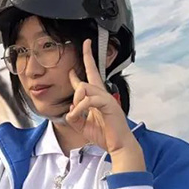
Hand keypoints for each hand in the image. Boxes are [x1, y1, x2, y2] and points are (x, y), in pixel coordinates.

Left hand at [65, 39, 135, 154]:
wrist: (118, 146)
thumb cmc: (105, 135)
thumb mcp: (83, 126)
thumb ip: (75, 116)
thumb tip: (70, 109)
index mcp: (97, 98)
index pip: (88, 79)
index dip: (83, 67)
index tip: (78, 56)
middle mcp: (103, 95)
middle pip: (92, 72)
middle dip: (88, 56)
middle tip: (86, 43)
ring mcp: (106, 98)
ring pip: (85, 87)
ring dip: (76, 100)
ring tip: (75, 113)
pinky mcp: (108, 105)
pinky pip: (89, 100)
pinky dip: (80, 108)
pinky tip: (77, 116)